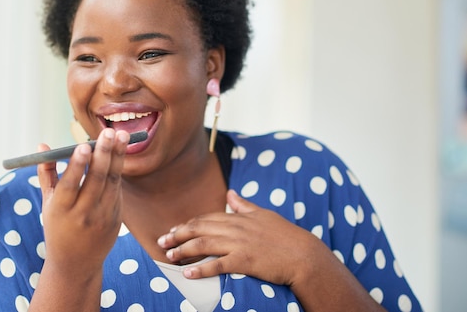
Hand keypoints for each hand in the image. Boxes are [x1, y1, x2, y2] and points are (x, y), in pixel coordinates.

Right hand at [37, 128, 129, 273]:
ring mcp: (102, 217)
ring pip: (112, 182)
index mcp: (61, 210)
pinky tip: (120, 152)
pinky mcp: (116, 218)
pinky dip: (118, 170)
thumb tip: (42, 146)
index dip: (77, 165)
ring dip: (118, 156)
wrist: (76, 263)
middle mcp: (83, 214)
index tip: (83, 146)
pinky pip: (117, 190)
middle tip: (109, 132)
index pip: (70, 185)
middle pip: (96, 180)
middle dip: (104, 154)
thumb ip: (47, 174)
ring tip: (122, 135)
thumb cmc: (58, 227)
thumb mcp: (48, 204)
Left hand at [157, 189, 323, 285]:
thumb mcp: (263, 214)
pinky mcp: (245, 261)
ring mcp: (239, 244)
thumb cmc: (286, 235)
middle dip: (177, 235)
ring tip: (169, 256)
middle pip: (199, 229)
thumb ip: (244, 205)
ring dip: (183, 250)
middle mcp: (235, 228)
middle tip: (161, 241)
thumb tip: (231, 193)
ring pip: (203, 244)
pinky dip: (201, 268)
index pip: (206, 218)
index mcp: (238, 217)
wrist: (304, 255)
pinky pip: (218, 265)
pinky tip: (189, 273)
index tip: (173, 230)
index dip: (187, 224)